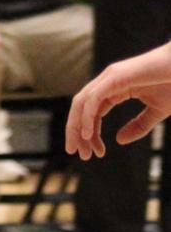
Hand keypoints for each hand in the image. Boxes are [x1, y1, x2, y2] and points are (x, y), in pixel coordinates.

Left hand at [67, 42, 170, 158]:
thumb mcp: (156, 111)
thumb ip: (139, 126)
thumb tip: (118, 140)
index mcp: (113, 88)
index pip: (91, 112)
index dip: (89, 133)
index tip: (94, 154)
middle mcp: (107, 81)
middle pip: (81, 108)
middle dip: (76, 132)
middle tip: (80, 155)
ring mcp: (110, 77)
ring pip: (82, 103)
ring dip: (77, 127)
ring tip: (82, 148)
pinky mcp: (115, 76)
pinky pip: (94, 97)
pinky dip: (87, 116)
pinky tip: (88, 134)